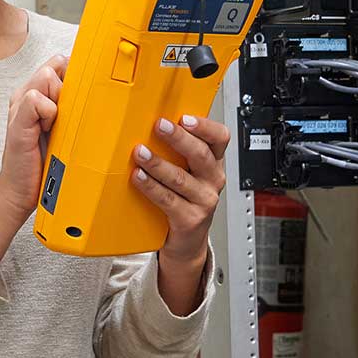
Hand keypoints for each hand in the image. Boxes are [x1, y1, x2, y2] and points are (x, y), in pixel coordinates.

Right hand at [0, 54, 67, 220]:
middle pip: (55, 65)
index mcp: (36, 94)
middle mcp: (25, 95)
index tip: (79, 100)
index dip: (74, 77)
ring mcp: (19, 106)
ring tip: (55, 124)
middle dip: (68, 87)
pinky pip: (36, 98)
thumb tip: (98, 94)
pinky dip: (48, 113)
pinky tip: (47, 130)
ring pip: (46, 76)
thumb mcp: (64, 129)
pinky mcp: (17, 120)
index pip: (59, 63)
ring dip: (59, 100)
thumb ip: (71, 108)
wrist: (20, 190)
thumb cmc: (43, 162)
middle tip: (66, 115)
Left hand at [132, 114, 229, 263]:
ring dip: (158, 163)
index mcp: (214, 162)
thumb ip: (176, 151)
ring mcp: (203, 200)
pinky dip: (151, 187)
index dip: (205, 126)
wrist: (186, 240)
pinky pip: (168, 200)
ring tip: (140, 153)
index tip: (185, 117)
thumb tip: (148, 124)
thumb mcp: (187, 171)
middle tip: (159, 126)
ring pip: (180, 178)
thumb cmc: (183, 199)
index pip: (219, 138)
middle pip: (200, 155)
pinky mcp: (190, 219)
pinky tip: (138, 177)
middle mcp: (212, 180)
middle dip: (178, 138)